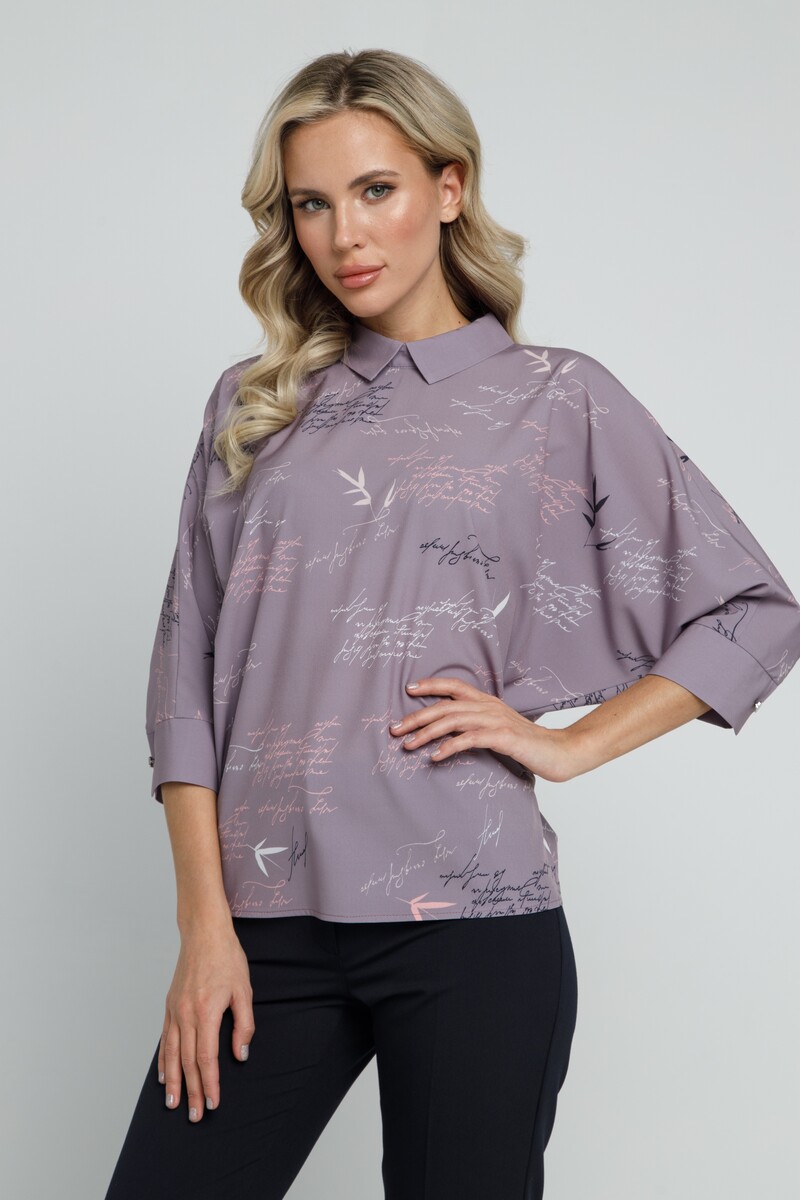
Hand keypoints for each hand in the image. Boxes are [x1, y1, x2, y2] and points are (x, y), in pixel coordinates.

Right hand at [159, 923, 254, 1121]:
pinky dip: (163, 1060)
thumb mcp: (244, 990)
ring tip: (174, 1104)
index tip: (212, 1102)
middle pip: (188, 1061)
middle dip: (191, 1090)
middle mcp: (186, 1014)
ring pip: (172, 1054)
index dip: (209, 1082)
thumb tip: (240, 1054)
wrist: (204, 934)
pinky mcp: (169, 1006)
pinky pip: (165, 1039)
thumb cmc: (227, 958)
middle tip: (194, 1115)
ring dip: (173, 1082)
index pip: (206, 1057)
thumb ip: (244, 1025)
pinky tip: (164, 1076)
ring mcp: (174, 1010)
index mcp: (206, 1011)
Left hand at [391, 676, 577, 783]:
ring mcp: (496, 721)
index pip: (454, 686)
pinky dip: (450, 746)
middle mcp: (489, 707)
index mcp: (487, 702)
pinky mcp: (503, 737)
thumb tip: (451, 731)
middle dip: (416, 717)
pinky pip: (470, 739)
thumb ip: (478, 724)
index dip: (431, 684)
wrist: (560, 752)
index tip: (408, 690)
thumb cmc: (528, 743)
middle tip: (394, 729)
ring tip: (407, 744)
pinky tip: (435, 757)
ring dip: (426, 733)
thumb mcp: (500, 728)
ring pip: (453, 721)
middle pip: (445, 706)